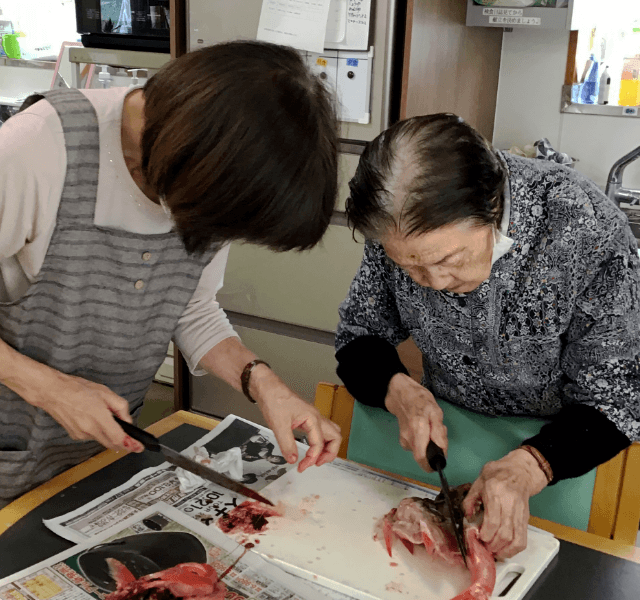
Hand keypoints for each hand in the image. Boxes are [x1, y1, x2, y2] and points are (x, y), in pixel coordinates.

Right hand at [6, 357, 143, 452]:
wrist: (53, 393)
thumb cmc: (78, 389)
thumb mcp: (106, 393)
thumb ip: (120, 407)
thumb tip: (127, 420)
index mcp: (99, 417)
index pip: (118, 438)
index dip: (130, 444)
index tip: (138, 447)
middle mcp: (89, 429)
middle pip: (112, 444)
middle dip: (123, 442)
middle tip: (131, 439)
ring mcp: (81, 434)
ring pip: (102, 440)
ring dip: (110, 435)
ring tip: (107, 420)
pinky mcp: (75, 436)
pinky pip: (92, 437)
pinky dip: (98, 432)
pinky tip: (95, 421)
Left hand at [250, 365, 341, 471]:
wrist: (269, 389)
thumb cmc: (275, 401)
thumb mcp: (279, 425)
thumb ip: (287, 445)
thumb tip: (293, 459)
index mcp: (312, 418)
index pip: (319, 444)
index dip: (312, 458)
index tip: (302, 466)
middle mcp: (317, 417)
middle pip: (335, 437)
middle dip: (329, 453)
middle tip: (316, 463)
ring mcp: (314, 417)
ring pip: (331, 433)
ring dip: (328, 447)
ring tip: (316, 458)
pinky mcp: (308, 419)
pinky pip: (322, 432)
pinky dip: (320, 442)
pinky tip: (310, 447)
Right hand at [384, 373, 447, 471]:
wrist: (402, 395)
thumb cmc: (421, 401)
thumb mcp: (436, 412)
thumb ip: (439, 432)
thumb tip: (442, 451)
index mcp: (418, 431)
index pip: (421, 457)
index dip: (430, 465)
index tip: (439, 462)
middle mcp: (409, 439)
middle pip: (425, 455)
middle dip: (435, 450)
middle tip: (439, 436)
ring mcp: (404, 440)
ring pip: (422, 451)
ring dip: (430, 445)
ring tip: (432, 428)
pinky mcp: (403, 440)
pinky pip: (418, 446)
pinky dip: (424, 442)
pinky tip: (425, 429)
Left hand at [462, 449, 548, 558]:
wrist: (519, 471)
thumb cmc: (497, 475)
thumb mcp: (478, 482)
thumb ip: (470, 500)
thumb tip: (467, 516)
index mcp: (496, 493)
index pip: (493, 521)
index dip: (486, 534)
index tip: (478, 537)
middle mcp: (510, 505)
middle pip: (504, 534)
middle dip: (492, 545)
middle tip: (483, 547)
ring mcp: (520, 513)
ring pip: (515, 539)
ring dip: (503, 551)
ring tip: (493, 551)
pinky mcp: (526, 519)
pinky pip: (523, 539)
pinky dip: (514, 549)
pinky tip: (504, 551)